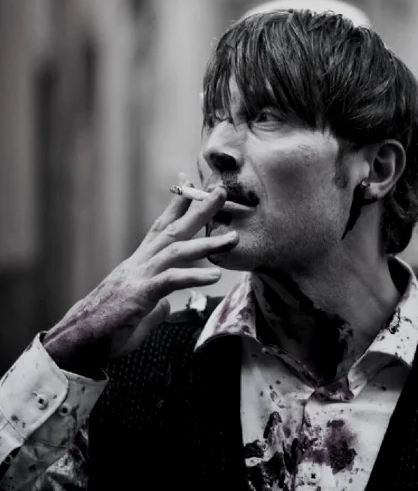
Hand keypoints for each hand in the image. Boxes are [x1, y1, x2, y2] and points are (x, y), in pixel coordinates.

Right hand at [43, 181, 237, 370]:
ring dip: (207, 242)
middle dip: (198, 208)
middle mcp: (140, 263)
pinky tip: (216, 276)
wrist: (76, 340)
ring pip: (176, 250)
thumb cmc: (105, 326)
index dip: (177, 206)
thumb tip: (167, 304)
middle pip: (173, 229)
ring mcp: (139, 276)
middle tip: (220, 191)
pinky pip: (170, 280)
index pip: (161, 228)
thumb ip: (154, 304)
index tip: (191, 185)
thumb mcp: (137, 312)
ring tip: (233, 238)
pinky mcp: (139, 295)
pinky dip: (194, 276)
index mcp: (139, 263)